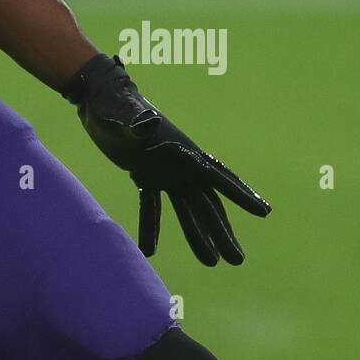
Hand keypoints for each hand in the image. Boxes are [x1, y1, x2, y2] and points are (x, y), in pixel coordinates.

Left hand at [63, 53, 271, 265]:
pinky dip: (151, 227)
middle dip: (222, 231)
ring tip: (210, 262)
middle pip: (206, 202)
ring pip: (186, 208)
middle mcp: (178, 163)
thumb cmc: (112, 101)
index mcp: (181, 149)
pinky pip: (153, 206)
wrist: (96, 97)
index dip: (240, 194)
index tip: (264, 212)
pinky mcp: (143, 175)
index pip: (216, 176)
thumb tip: (150, 125)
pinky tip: (148, 251)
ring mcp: (163, 170)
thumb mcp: (123, 112)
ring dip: (196, 234)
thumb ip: (136, 121)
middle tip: (236, 260)